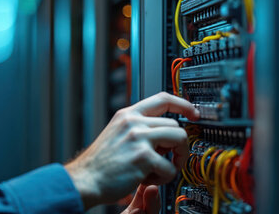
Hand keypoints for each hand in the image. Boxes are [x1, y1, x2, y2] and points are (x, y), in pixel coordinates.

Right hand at [64, 92, 198, 208]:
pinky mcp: (143, 157)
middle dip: (177, 145)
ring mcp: (138, 138)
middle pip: (175, 124)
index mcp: (127, 115)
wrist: (85, 180)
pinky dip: (164, 178)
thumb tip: (163, 133)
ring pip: (179, 139)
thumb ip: (137, 128)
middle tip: (168, 159)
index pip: (162, 98)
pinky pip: (170, 167)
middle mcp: (133, 122)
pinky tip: (147, 179)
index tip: (193, 113)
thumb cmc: (100, 164)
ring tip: (161, 170)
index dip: (182, 105)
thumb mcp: (116, 134)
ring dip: (177, 159)